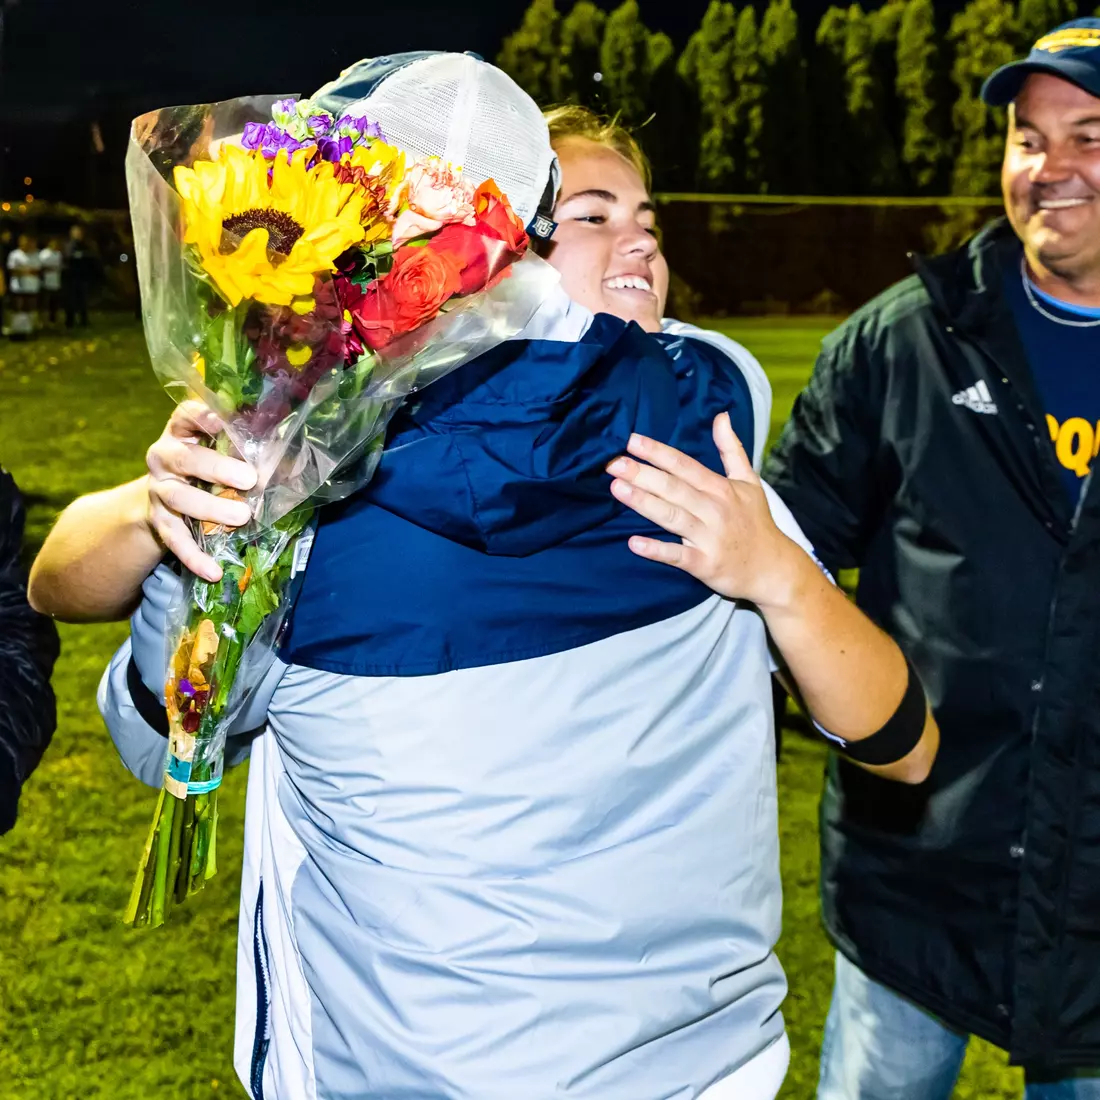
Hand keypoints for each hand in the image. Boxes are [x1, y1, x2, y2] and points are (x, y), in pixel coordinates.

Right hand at [145, 401, 257, 581]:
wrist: (166, 500)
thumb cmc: (207, 468)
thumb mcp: (222, 451)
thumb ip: (247, 449)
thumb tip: (296, 456)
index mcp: (182, 433)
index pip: (185, 416)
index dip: (200, 416)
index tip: (220, 420)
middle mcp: (164, 457)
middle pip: (185, 459)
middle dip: (217, 468)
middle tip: (249, 479)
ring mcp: (158, 491)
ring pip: (180, 499)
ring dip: (212, 509)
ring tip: (242, 517)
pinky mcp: (159, 521)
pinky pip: (175, 540)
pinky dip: (194, 557)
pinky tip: (213, 571)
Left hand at [606, 412, 806, 609]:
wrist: (773, 568)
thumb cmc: (756, 522)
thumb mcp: (749, 481)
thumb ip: (731, 449)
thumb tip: (722, 416)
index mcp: (720, 488)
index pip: (684, 465)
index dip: (658, 453)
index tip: (632, 441)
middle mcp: (714, 509)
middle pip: (674, 488)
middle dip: (642, 474)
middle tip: (612, 463)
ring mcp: (709, 537)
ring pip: (672, 517)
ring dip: (644, 503)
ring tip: (616, 489)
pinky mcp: (705, 564)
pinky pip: (678, 557)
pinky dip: (657, 550)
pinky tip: (634, 543)